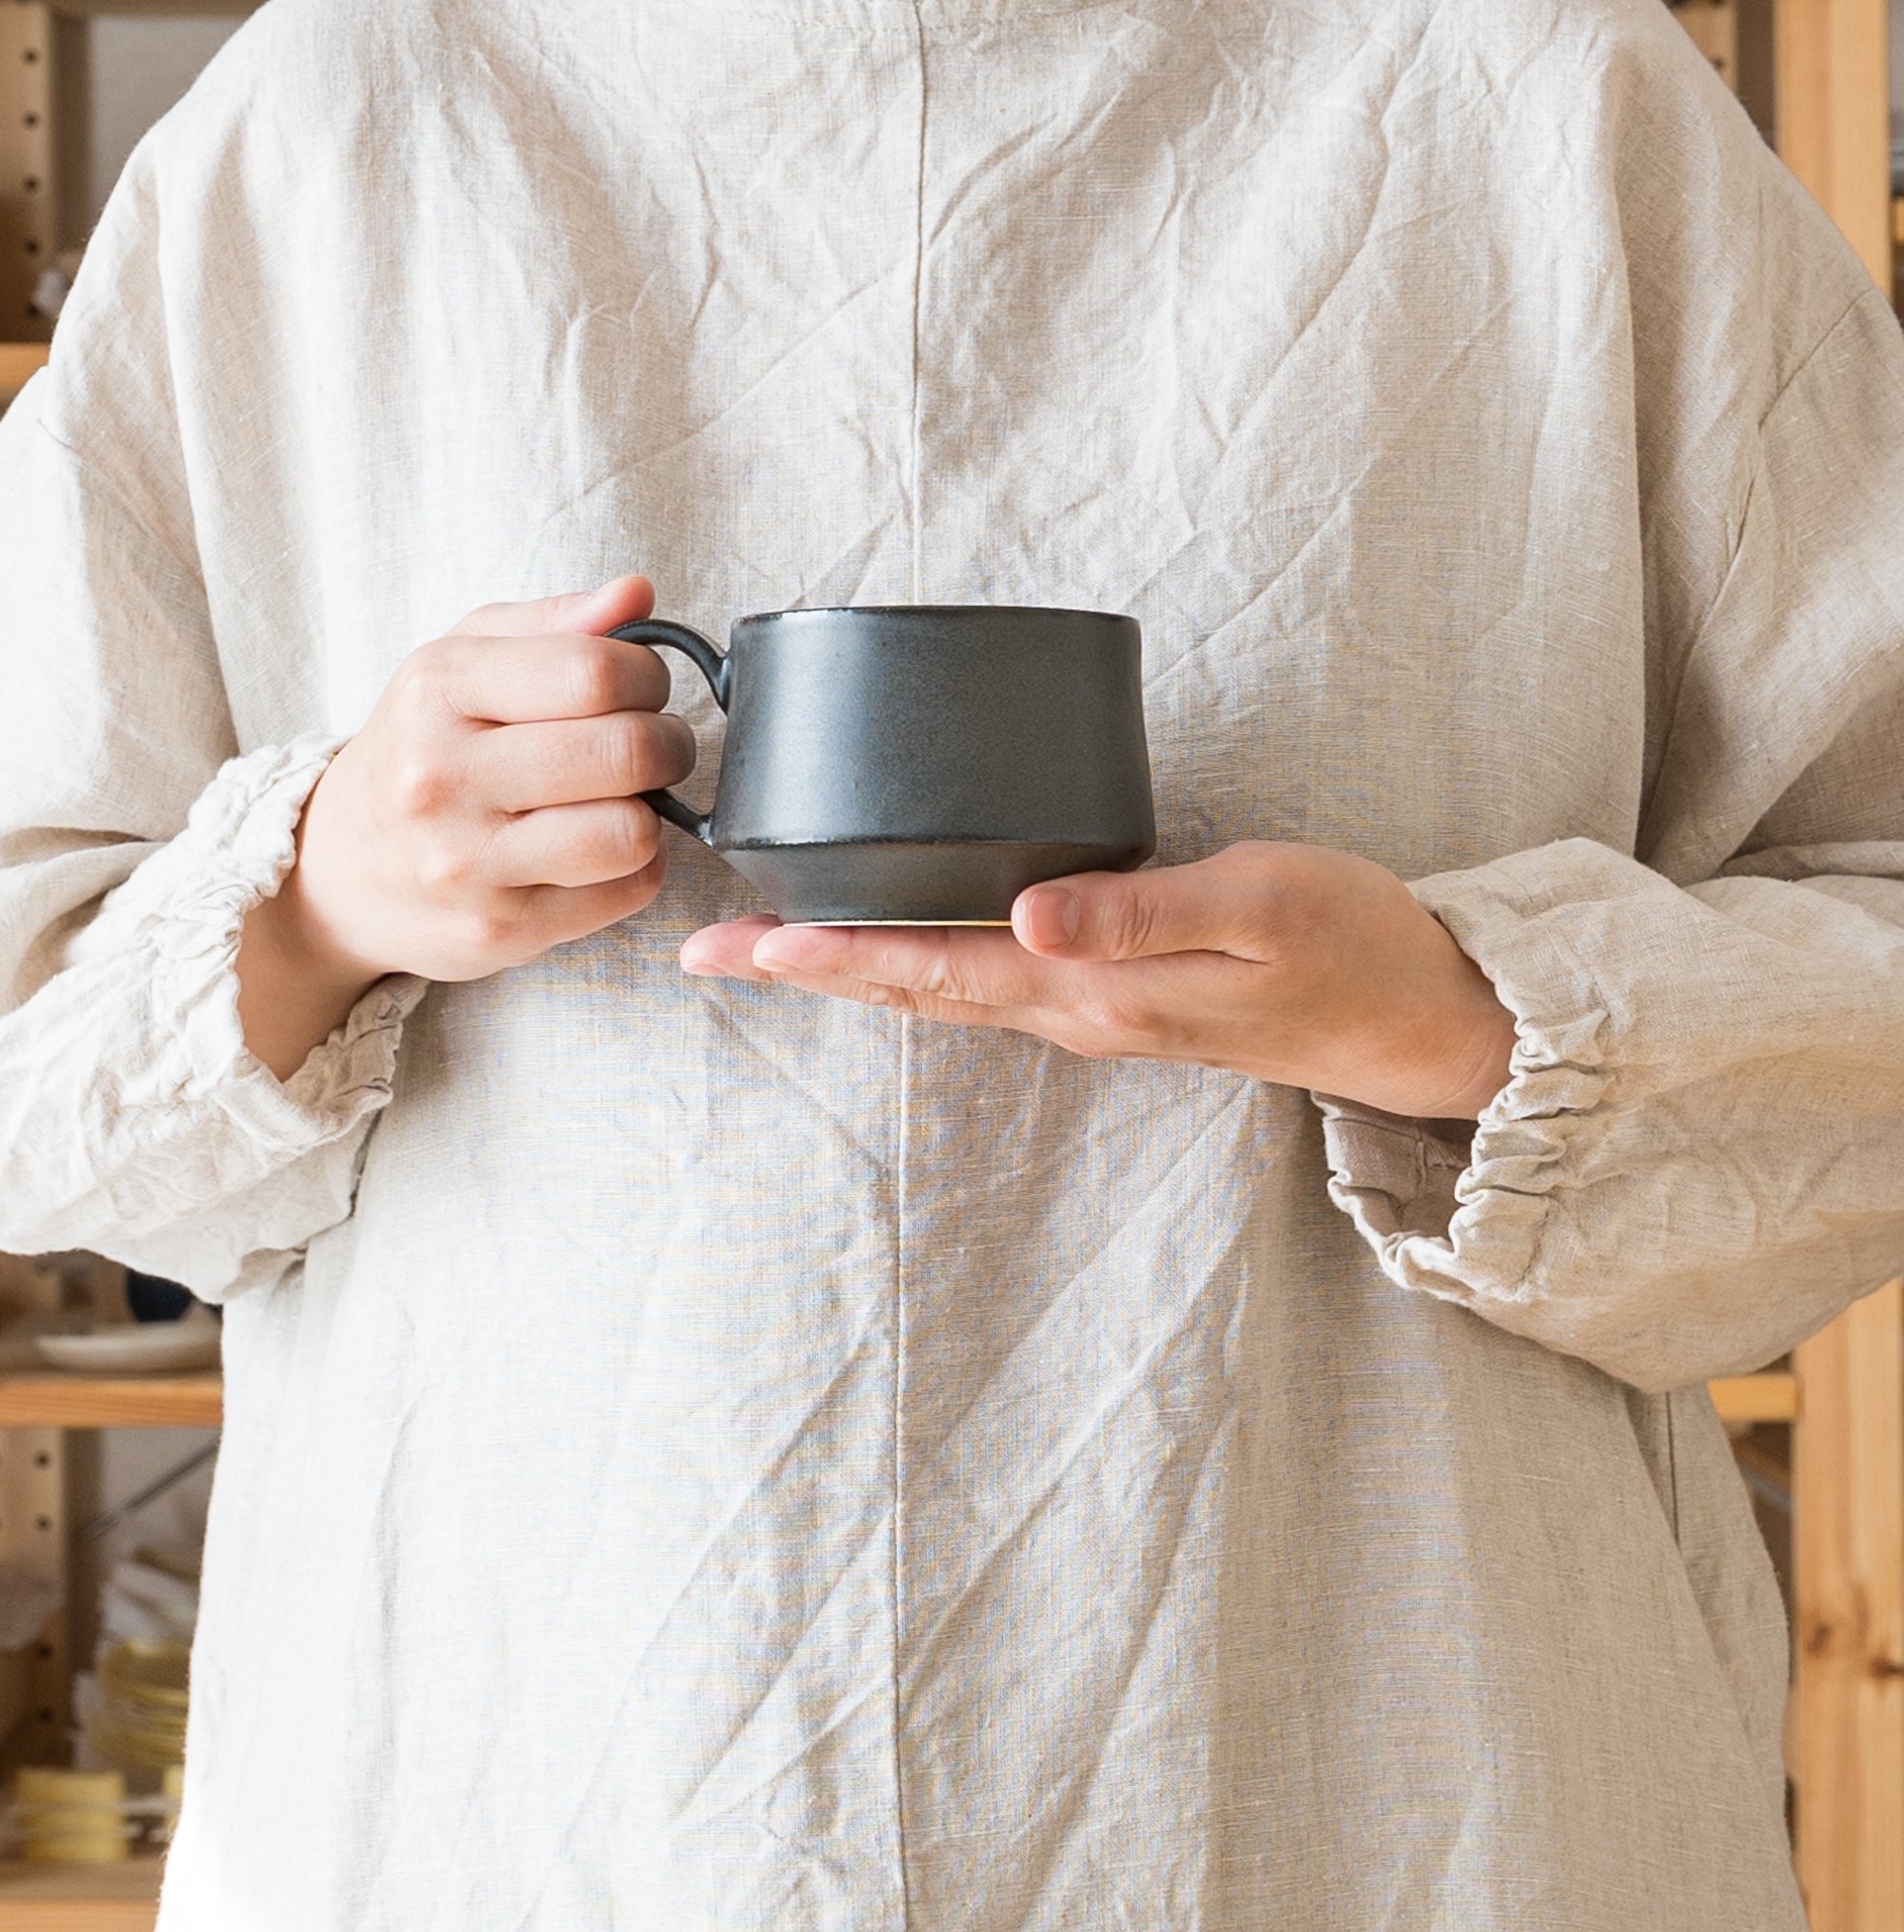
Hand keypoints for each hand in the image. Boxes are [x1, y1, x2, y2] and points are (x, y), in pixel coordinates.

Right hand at [238, 575, 693, 1076]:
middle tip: (652, 747)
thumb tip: (637, 594)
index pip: (595, 671)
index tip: (642, 688)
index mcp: (438, 691)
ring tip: (623, 801)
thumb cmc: (422, 749)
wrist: (338, 868)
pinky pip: (625, 892)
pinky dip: (635, 869)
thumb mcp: (461, 662)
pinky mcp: (501, 930)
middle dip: (667, 745)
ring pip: (631, 832)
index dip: (649, 677)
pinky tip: (598, 852)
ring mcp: (469, 863)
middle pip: (626, 752)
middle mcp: (443, 778)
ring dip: (652, 815)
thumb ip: (556, 624)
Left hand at [681, 841, 1516, 1120]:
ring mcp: (1090, 1009)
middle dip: (807, 967)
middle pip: (912, 987)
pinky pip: (985, 981)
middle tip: (708, 945)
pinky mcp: (1112, 991)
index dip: (834, 954)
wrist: (1414, 1012)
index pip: (935, 968)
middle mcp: (1073, 1009)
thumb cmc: (1348, 945)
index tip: (743, 941)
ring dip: (850, 967)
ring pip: (940, 988)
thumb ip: (1140, 911)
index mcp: (1094, 988)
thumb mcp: (1259, 906)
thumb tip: (1025, 915)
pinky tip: (895, 936)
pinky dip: (917, 960)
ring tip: (770, 943)